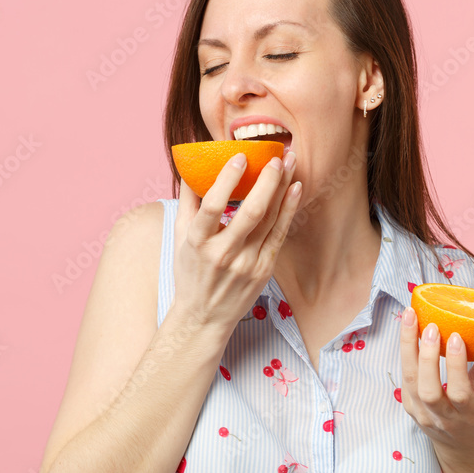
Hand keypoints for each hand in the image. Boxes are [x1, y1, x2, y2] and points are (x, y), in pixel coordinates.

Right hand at [171, 151, 300, 335]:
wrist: (204, 317)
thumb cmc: (190, 271)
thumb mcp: (178, 237)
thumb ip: (187, 200)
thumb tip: (191, 164)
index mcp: (197, 243)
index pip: (213, 207)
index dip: (227, 180)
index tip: (240, 157)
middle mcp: (223, 254)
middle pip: (250, 212)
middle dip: (267, 181)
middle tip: (277, 155)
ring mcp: (246, 264)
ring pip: (269, 220)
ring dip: (282, 188)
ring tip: (290, 161)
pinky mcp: (264, 270)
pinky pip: (279, 234)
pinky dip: (289, 209)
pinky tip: (295, 188)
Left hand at [398, 306, 473, 460]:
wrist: (464, 446)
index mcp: (470, 413)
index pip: (459, 391)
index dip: (456, 364)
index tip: (456, 336)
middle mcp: (443, 417)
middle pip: (428, 389)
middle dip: (427, 356)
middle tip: (430, 326)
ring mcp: (423, 413)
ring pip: (410, 381)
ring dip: (408, 347)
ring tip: (410, 317)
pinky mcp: (409, 406)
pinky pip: (404, 377)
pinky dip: (405, 352)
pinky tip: (407, 328)